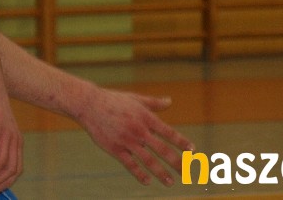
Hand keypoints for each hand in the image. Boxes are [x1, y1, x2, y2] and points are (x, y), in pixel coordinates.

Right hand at [76, 87, 193, 185]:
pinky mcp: (115, 148)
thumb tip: (169, 101)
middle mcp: (138, 130)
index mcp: (145, 117)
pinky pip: (130, 164)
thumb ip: (153, 103)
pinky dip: (139, 174)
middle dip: (176, 162)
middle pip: (162, 149)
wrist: (89, 104)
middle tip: (186, 173)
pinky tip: (147, 181)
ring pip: (148, 160)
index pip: (168, 132)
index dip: (181, 142)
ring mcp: (127, 140)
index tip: (192, 151)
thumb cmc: (113, 101)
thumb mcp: (135, 99)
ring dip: (161, 172)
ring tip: (170, 182)